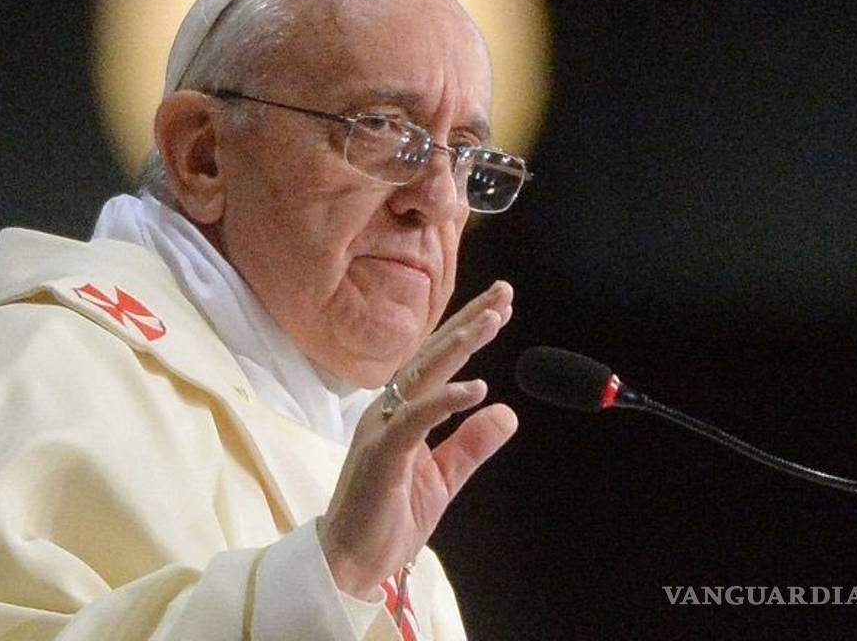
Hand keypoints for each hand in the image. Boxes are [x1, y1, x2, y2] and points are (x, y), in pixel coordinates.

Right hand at [319, 280, 516, 597]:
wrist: (350, 562)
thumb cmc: (388, 517)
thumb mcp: (443, 477)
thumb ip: (472, 443)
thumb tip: (506, 410)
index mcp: (402, 412)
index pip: (440, 362)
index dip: (468, 331)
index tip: (500, 307)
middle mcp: (389, 409)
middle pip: (433, 355)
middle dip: (469, 322)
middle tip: (503, 294)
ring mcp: (382, 428)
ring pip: (424, 375)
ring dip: (459, 345)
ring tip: (491, 321)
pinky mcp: (382, 453)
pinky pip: (416, 419)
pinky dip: (445, 400)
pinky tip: (475, 387)